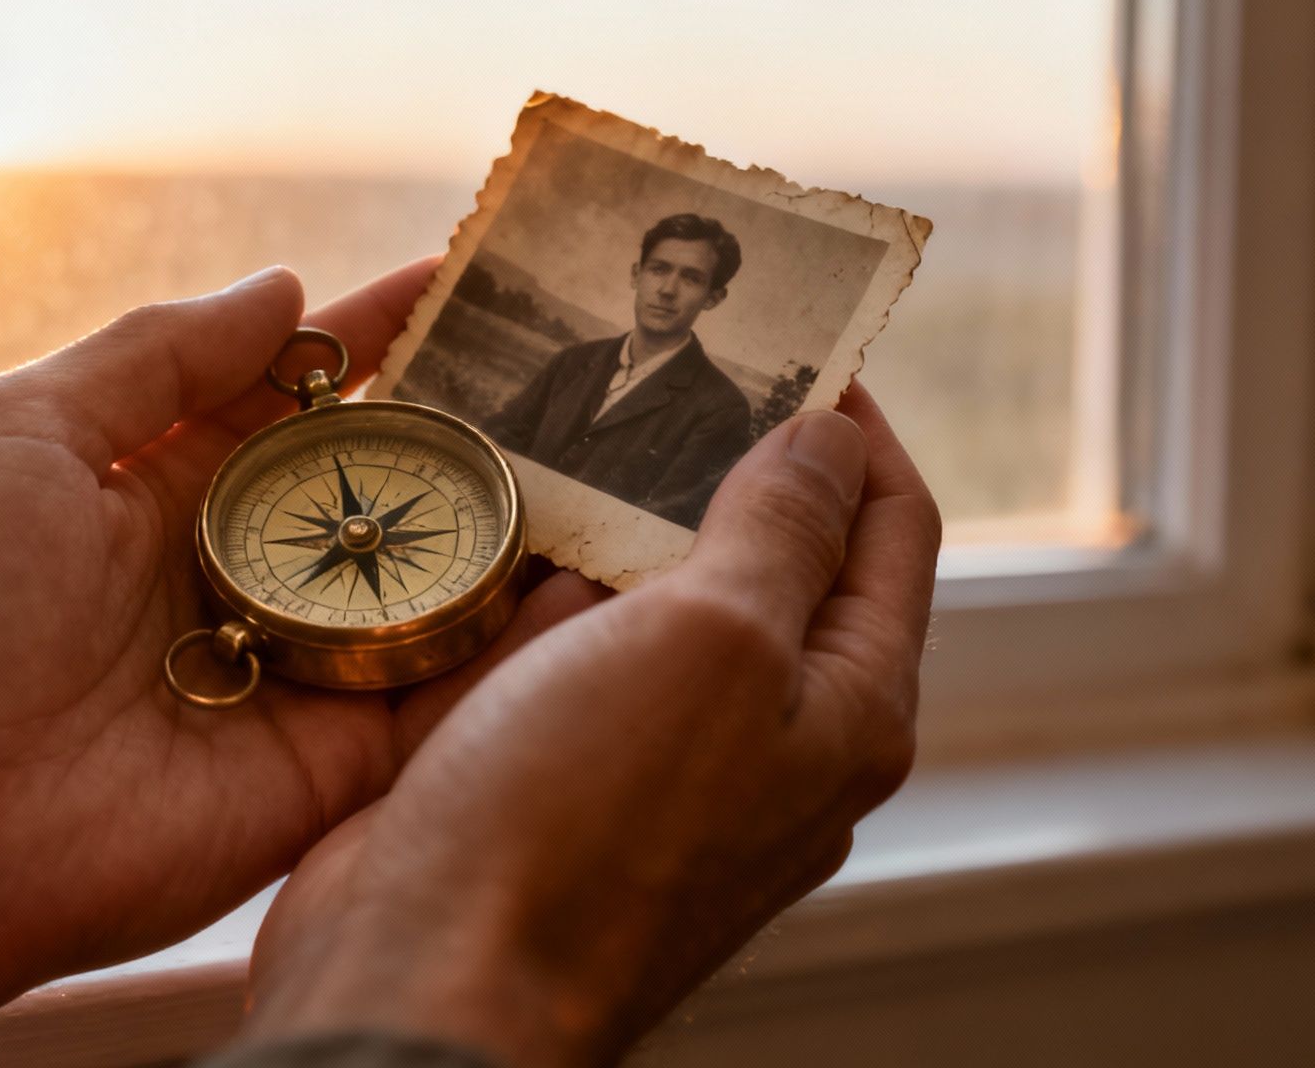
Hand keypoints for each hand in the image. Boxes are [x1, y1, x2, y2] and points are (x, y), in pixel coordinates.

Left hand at [0, 262, 607, 1067]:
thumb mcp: (17, 431)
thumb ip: (156, 356)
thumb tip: (283, 290)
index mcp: (166, 491)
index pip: (303, 396)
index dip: (383, 336)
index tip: (473, 279)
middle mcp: (245, 575)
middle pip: (383, 487)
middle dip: (469, 428)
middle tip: (577, 367)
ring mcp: (296, 671)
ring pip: (431, 587)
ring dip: (511, 527)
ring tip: (615, 455)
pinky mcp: (332, 766)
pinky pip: (443, 699)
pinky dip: (518, 647)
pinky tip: (599, 577)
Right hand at [240, 388, 939, 1066]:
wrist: (424, 977)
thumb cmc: (581, 822)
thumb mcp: (714, 644)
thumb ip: (780, 527)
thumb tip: (826, 437)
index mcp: (843, 710)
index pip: (890, 532)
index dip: (855, 425)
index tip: (796, 337)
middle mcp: (764, 739)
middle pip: (775, 560)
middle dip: (726, 455)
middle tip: (660, 361)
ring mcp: (652, 760)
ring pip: (653, 602)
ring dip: (619, 514)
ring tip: (567, 417)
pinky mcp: (552, 772)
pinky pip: (563, 651)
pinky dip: (541, 583)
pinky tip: (496, 521)